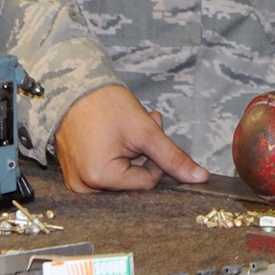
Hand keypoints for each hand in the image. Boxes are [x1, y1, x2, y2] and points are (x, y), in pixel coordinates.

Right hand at [53, 84, 207, 192]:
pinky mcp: (76, 175)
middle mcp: (84, 188)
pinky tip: (117, 135)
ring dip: (133, 153)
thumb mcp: (145, 130)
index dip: (154, 156)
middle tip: (141, 126)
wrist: (73, 86)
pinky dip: (118, 155)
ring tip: (127, 128)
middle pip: (134, 181)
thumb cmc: (105, 104)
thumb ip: (173, 157)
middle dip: (144, 155)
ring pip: (123, 176)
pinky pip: (107, 172)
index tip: (150, 128)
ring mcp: (78, 183)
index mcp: (99, 179)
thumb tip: (201, 179)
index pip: (148, 181)